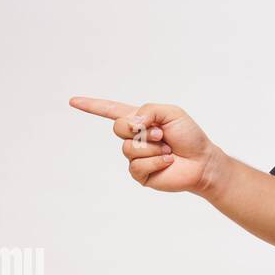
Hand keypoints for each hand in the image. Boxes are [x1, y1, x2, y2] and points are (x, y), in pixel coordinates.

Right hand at [69, 96, 224, 194]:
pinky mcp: (139, 173)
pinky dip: (156, 162)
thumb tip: (131, 123)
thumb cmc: (189, 136)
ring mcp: (135, 156)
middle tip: (161, 134)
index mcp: (140, 120)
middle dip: (141, 129)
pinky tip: (168, 161)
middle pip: (118, 128)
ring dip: (153, 147)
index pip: (110, 111)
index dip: (91, 106)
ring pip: (129, 148)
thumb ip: (149, 110)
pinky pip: (138, 165)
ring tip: (167, 149)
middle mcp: (134, 138)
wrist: (202, 161)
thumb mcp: (172, 113)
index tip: (73, 101)